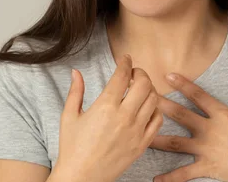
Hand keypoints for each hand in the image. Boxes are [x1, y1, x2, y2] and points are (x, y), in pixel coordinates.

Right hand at [54, 54, 163, 181]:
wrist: (81, 178)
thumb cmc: (72, 148)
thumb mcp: (69, 116)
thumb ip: (75, 91)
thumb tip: (76, 72)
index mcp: (105, 107)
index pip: (122, 75)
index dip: (126, 62)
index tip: (126, 58)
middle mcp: (124, 117)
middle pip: (144, 84)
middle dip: (140, 73)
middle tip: (134, 73)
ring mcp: (136, 131)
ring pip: (154, 100)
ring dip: (149, 89)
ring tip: (140, 89)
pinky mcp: (142, 144)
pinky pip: (158, 120)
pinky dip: (155, 109)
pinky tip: (145, 108)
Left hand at [149, 73, 227, 181]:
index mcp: (223, 115)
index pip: (199, 96)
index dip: (183, 84)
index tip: (168, 75)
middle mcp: (211, 130)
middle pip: (181, 115)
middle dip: (162, 106)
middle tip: (145, 98)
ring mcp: (208, 149)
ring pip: (177, 143)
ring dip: (158, 140)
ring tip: (140, 136)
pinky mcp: (209, 168)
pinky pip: (185, 173)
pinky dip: (170, 177)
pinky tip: (156, 179)